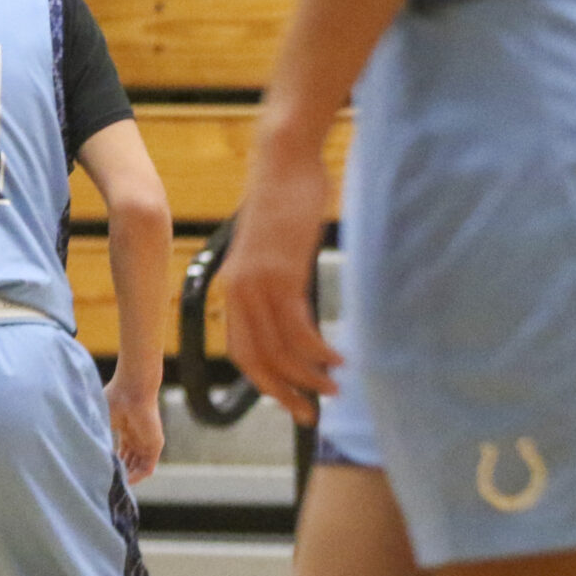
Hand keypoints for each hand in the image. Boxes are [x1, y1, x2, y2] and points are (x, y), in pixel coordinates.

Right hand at [104, 364, 164, 484]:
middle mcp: (138, 437)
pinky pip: (147, 468)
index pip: (121, 454)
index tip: (99, 473)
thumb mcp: (100, 421)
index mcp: (126, 430)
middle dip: (118, 474)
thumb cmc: (114, 399)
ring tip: (111, 486)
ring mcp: (147, 441)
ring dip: (126, 478)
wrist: (131, 390)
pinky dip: (136, 477)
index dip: (111, 464)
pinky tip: (122, 481)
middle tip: (104, 485)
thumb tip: (77, 453)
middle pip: (129, 462)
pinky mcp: (155, 444)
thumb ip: (93, 435)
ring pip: (138, 467)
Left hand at [215, 122, 342, 423]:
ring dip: (308, 376)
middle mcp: (240, 292)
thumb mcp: (278, 248)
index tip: (292, 400)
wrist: (284, 161)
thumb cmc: (287, 199)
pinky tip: (339, 356)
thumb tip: (297, 308)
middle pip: (257, 361)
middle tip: (309, 414)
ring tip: (335, 387)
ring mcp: (259, 284)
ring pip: (279, 350)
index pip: (244, 353)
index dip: (267, 383)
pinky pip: (298, 328)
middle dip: (284, 393)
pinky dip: (319, 349)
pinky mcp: (282, 274)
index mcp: (235, 289)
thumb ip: (280, 280)